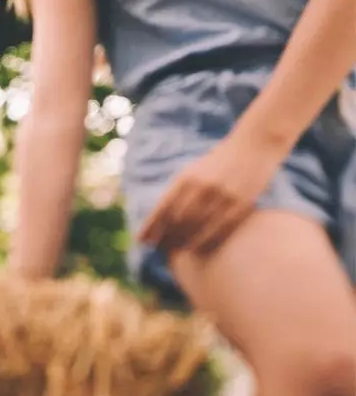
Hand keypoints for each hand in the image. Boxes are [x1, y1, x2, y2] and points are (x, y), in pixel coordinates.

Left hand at [137, 131, 283, 255]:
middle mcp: (201, 187)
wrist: (253, 146)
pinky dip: (207, 240)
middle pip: (178, 221)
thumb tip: (160, 217)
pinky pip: (220, 228)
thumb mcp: (193, 171)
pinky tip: (200, 248)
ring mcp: (222, 195)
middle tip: (162, 248)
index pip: (163, 207)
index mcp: (186, 178)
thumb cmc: (218, 162)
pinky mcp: (241, 203)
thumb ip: (178, 191)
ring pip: (198, 227)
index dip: (151, 227)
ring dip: (186, 241)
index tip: (143, 241)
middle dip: (167, 236)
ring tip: (179, 250)